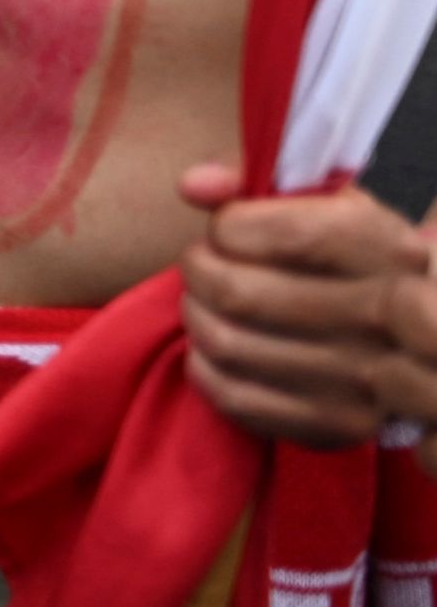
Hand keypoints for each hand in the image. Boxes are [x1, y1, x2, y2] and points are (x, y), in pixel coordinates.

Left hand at [176, 166, 433, 448]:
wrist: (421, 340)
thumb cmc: (360, 259)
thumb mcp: (333, 205)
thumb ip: (260, 181)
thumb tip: (192, 185)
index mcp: (388, 250)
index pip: (286, 234)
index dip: (230, 226)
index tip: (226, 227)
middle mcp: (386, 318)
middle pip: (239, 293)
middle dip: (198, 269)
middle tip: (202, 264)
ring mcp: (365, 380)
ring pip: (226, 344)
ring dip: (195, 314)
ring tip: (205, 300)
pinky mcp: (337, 425)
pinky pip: (233, 397)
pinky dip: (204, 366)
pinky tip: (215, 348)